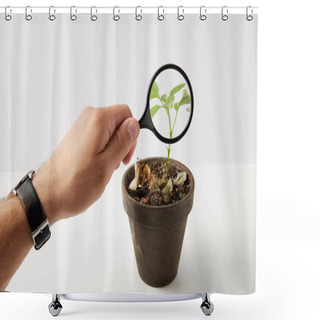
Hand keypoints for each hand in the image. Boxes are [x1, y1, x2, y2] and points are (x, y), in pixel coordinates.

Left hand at [32, 105, 138, 223]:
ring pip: (110, 131)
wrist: (48, 194)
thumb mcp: (108, 163)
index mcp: (98, 120)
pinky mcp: (78, 136)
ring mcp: (81, 127)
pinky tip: (97, 165)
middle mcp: (88, 118)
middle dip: (123, 142)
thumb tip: (134, 125)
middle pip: (119, 122)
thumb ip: (123, 141)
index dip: (131, 135)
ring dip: (113, 148)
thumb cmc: (75, 184)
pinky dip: (103, 150)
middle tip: (116, 163)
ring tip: (104, 167)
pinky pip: (100, 137)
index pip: (127, 114)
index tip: (125, 154)